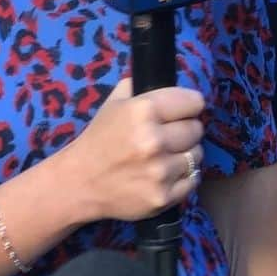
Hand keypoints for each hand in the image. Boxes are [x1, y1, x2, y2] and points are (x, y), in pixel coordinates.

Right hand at [62, 78, 205, 224]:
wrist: (79, 182)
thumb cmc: (100, 138)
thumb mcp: (115, 102)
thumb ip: (142, 85)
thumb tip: (169, 78)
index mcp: (144, 111)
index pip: (194, 102)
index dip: (189, 105)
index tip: (183, 110)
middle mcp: (154, 140)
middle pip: (197, 128)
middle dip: (186, 129)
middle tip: (170, 134)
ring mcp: (160, 171)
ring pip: (197, 154)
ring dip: (185, 153)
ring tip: (166, 155)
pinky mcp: (163, 197)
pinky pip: (193, 179)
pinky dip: (183, 176)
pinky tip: (165, 173)